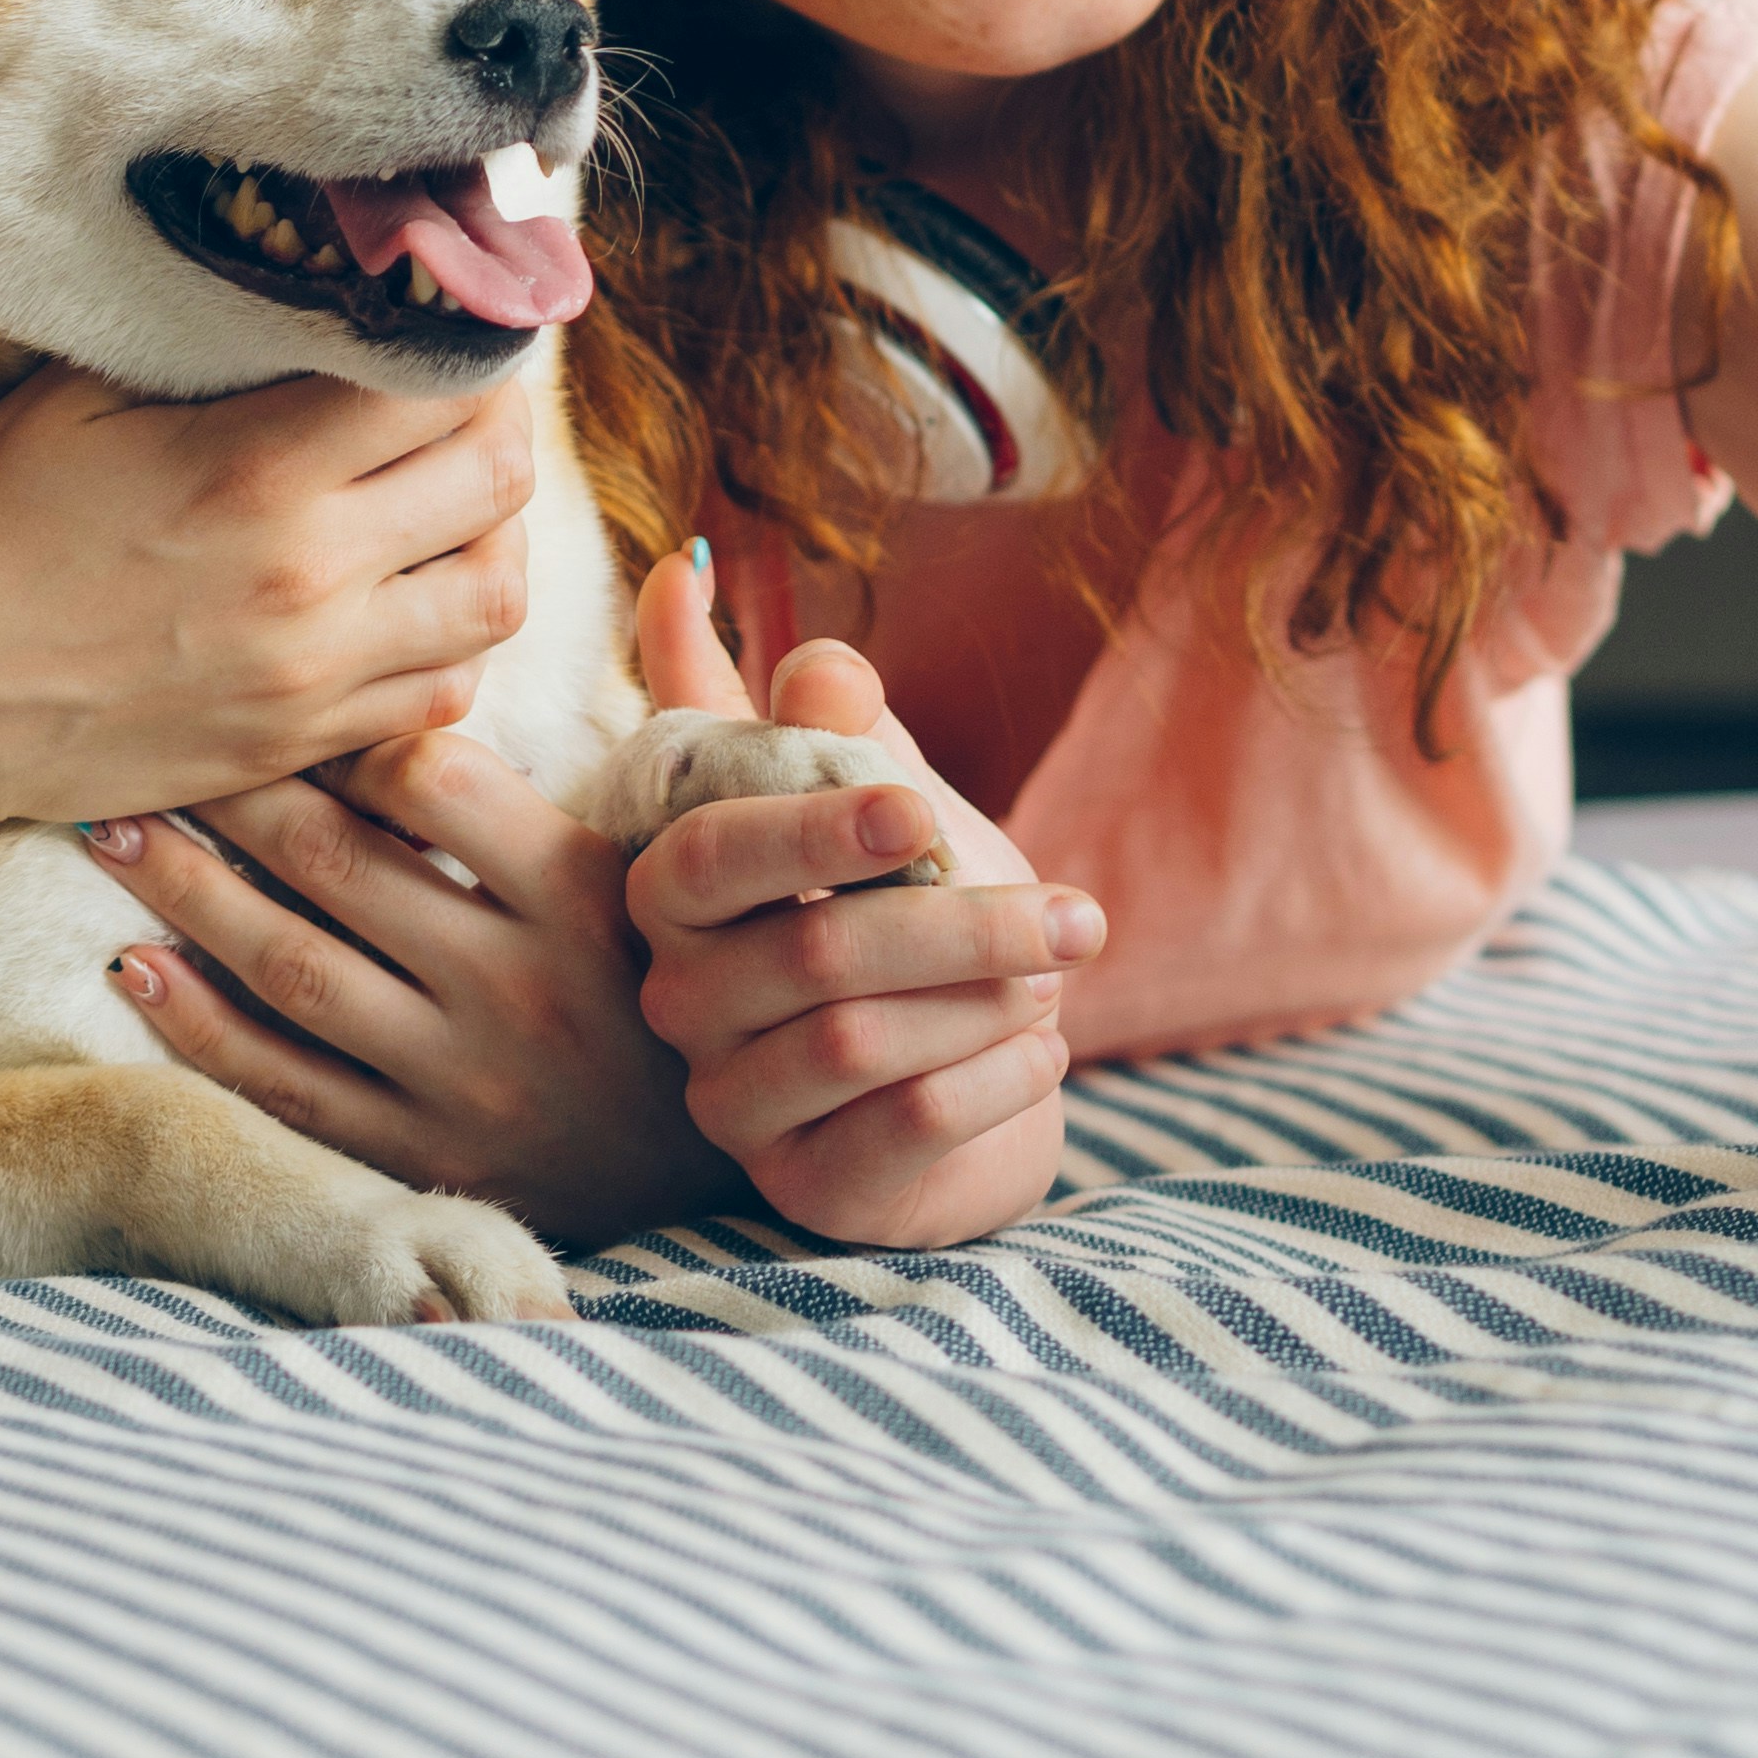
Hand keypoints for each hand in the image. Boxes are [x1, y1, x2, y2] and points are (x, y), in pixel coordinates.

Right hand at [0, 368, 539, 859]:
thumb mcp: (79, 397)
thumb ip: (212, 344)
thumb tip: (314, 281)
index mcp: (255, 469)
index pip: (441, 381)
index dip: (464, 334)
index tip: (448, 314)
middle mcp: (310, 576)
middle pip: (498, 479)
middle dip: (495, 421)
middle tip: (459, 396)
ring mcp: (317, 673)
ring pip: (497, 594)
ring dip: (493, 532)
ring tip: (448, 498)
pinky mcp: (304, 744)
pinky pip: (446, 693)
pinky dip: (454, 639)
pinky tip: (410, 597)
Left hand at [81, 732, 716, 1248]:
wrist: (761, 1155)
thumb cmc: (721, 966)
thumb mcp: (727, 832)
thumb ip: (696, 692)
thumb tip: (682, 560)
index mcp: (583, 891)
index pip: (433, 780)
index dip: (342, 724)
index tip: (280, 684)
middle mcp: (516, 987)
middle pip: (334, 864)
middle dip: (223, 789)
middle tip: (144, 730)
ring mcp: (461, 1083)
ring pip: (288, 969)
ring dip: (183, 892)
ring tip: (105, 826)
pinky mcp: (422, 1161)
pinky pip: (284, 1087)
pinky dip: (198, 1027)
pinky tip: (133, 966)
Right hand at [623, 552, 1090, 1251]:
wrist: (968, 1077)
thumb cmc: (910, 918)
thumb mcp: (877, 800)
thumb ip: (805, 709)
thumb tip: (693, 568)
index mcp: (676, 889)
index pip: (710, 852)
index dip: (813, 828)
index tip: (924, 811)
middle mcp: (680, 999)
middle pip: (811, 953)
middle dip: (965, 925)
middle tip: (1082, 916)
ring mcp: (733, 1103)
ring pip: (856, 1044)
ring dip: (984, 1002)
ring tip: (1057, 978)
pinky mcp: (804, 1189)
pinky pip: (900, 1130)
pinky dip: (993, 1081)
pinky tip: (1045, 1051)